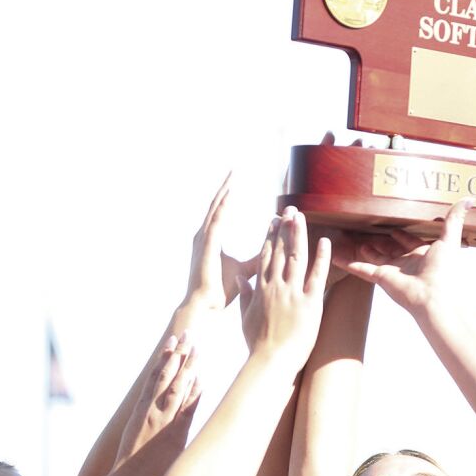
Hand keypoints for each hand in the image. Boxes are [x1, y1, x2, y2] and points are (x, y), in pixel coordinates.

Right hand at [115, 335, 200, 468]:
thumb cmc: (132, 464)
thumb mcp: (138, 437)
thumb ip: (149, 423)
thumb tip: (159, 417)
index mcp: (141, 410)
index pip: (155, 377)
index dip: (165, 359)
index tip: (173, 342)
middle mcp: (150, 410)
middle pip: (166, 376)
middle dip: (177, 354)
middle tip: (187, 333)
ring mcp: (162, 420)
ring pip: (175, 387)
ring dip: (187, 367)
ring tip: (196, 347)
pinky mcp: (173, 433)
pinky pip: (185, 410)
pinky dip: (193, 394)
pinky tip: (201, 380)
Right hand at [183, 172, 254, 310]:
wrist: (204, 305)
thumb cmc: (221, 290)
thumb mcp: (244, 270)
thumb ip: (257, 259)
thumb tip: (273, 252)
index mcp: (210, 239)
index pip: (220, 212)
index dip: (228, 197)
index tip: (237, 183)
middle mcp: (204, 235)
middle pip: (216, 206)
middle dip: (225, 188)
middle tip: (233, 170)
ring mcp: (203, 240)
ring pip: (214, 210)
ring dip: (224, 193)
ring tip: (232, 177)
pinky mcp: (206, 246)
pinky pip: (215, 222)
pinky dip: (222, 208)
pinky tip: (230, 195)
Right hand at [239, 208, 330, 358]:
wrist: (270, 361)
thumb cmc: (257, 344)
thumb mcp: (245, 317)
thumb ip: (245, 295)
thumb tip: (241, 277)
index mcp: (260, 289)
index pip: (265, 256)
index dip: (269, 237)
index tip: (273, 221)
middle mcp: (275, 286)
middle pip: (279, 250)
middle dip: (284, 228)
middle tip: (289, 209)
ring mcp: (292, 293)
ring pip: (295, 257)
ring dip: (298, 234)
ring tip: (301, 216)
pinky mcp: (309, 303)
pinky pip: (317, 276)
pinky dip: (321, 257)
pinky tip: (324, 241)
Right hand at [334, 199, 469, 315]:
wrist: (435, 298)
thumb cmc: (445, 271)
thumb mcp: (450, 239)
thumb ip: (455, 218)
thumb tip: (470, 198)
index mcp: (423, 254)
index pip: (408, 241)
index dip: (400, 233)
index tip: (392, 224)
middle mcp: (407, 263)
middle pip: (389, 249)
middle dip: (379, 240)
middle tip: (367, 230)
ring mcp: (393, 271)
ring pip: (374, 258)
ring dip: (364, 250)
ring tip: (353, 240)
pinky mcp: (381, 278)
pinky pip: (361, 269)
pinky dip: (349, 263)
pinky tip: (336, 256)